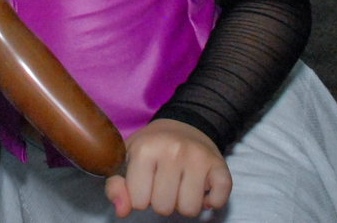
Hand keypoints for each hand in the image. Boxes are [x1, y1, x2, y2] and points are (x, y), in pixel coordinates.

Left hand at [104, 119, 231, 217]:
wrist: (183, 125)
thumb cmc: (150, 148)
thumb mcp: (126, 161)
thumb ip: (116, 186)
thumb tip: (121, 211)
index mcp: (145, 149)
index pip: (138, 202)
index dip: (141, 197)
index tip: (146, 181)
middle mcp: (173, 150)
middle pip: (164, 208)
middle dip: (162, 202)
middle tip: (164, 183)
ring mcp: (198, 157)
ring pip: (190, 209)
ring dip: (184, 203)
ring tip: (180, 185)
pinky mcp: (220, 165)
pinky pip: (218, 202)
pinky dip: (210, 202)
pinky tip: (201, 187)